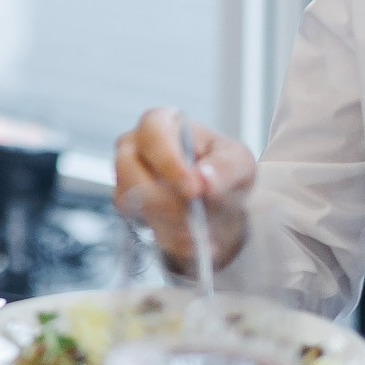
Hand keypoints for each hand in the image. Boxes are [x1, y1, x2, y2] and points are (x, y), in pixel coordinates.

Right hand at [114, 108, 255, 270]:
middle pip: (129, 167)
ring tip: (197, 233)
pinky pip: (137, 224)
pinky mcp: (127, 206)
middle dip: (163, 199)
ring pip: (129, 200)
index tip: (193, 190)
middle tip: (193, 218)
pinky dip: (167, 237)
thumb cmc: (222, 169)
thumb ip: (225, 168)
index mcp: (161, 122)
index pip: (154, 134)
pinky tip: (191, 241)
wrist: (220, 202)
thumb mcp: (239, 162)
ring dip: (166, 221)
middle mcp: (134, 145)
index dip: (169, 162)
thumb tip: (204, 179)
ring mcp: (125, 176)